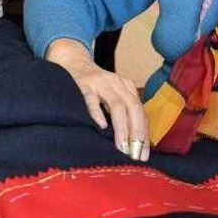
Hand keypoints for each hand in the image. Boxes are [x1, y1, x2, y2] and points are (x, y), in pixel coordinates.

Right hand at [46, 39, 149, 160]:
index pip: (141, 112)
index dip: (144, 134)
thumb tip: (135, 143)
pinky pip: (92, 99)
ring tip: (122, 147)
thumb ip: (123, 111)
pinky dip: (98, 112)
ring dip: (122, 127)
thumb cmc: (94, 86)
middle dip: (137, 132)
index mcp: (127, 88)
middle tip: (135, 154)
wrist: (73, 62)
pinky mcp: (83, 85)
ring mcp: (100, 83)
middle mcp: (117, 84)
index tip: (144, 155)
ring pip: (117, 105)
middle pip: (133, 108)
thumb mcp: (112, 94)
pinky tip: (101, 126)